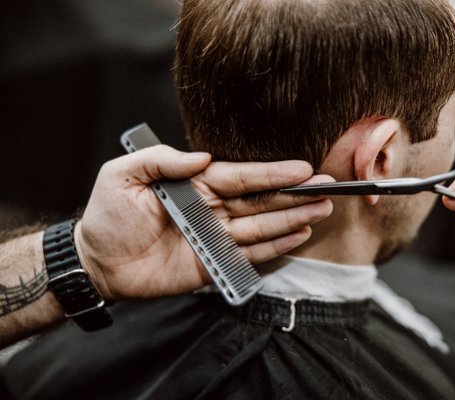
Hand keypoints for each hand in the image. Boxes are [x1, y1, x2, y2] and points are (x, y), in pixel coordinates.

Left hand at [75, 145, 332, 299]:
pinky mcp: (214, 266)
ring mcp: (215, 238)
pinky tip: (299, 236)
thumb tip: (202, 156)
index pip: (242, 177)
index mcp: (196, 184)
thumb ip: (162, 160)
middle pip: (261, 201)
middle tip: (327, 189)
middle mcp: (212, 209)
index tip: (303, 169)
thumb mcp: (123, 176)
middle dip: (295, 195)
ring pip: (262, 226)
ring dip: (293, 219)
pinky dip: (275, 247)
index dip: (273, 174)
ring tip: (322, 211)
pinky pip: (249, 255)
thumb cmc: (107, 216)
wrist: (97, 263)